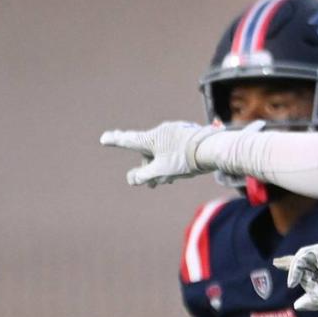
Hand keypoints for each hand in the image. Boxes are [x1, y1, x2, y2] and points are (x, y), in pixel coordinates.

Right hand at [100, 121, 220, 186]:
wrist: (213, 148)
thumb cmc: (185, 159)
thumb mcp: (161, 171)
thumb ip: (144, 176)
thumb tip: (131, 179)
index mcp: (151, 138)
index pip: (128, 140)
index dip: (115, 141)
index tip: (104, 138)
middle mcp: (162, 131)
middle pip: (149, 152)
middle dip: (150, 168)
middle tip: (154, 186)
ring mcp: (175, 131)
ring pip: (163, 151)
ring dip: (163, 166)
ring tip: (171, 180)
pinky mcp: (188, 133)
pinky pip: (175, 147)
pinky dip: (174, 159)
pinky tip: (183, 169)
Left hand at [274, 226, 317, 310]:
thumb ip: (316, 300)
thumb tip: (297, 304)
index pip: (311, 272)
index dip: (298, 275)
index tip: (290, 281)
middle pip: (304, 262)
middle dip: (290, 265)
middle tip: (276, 263)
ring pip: (303, 262)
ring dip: (303, 277)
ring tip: (308, 287)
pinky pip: (303, 257)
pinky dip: (296, 269)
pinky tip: (294, 280)